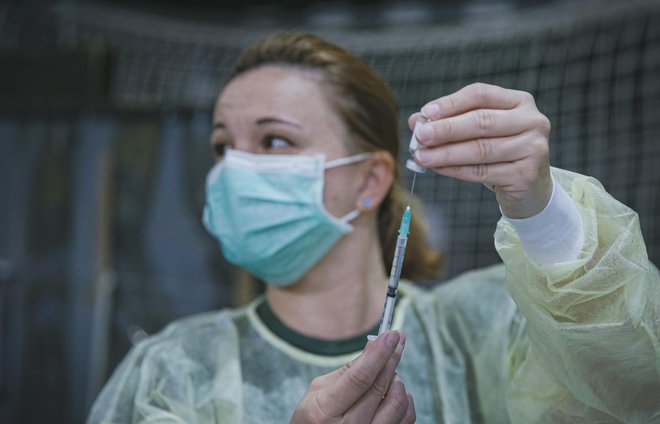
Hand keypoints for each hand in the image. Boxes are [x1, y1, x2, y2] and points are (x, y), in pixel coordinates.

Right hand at [289, 331, 414, 423]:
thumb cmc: (314, 416)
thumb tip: (374, 345)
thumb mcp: (318, 391)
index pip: (359, 378)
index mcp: (325, 411)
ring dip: (397, 381)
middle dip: (391, 358)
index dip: (378, 354)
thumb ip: (347, 371)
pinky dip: (406, 401)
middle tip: (396, 340)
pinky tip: (395, 392)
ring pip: (398, 403)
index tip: (391, 335)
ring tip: (389, 373)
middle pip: (379, 387)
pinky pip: (406, 419)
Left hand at [409, 82, 551, 218]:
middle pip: (481, 121)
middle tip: (420, 136)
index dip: (451, 103)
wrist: (529, 188)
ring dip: (445, 153)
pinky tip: (437, 168)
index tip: (426, 113)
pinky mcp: (526, 175)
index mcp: (520, 101)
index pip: (481, 94)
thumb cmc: (499, 153)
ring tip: (421, 156)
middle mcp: (532, 121)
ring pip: (480, 149)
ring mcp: (533, 148)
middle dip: (446, 129)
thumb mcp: (478, 132)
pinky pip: (482, 172)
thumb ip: (451, 122)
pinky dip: (455, 170)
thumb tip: (416, 120)